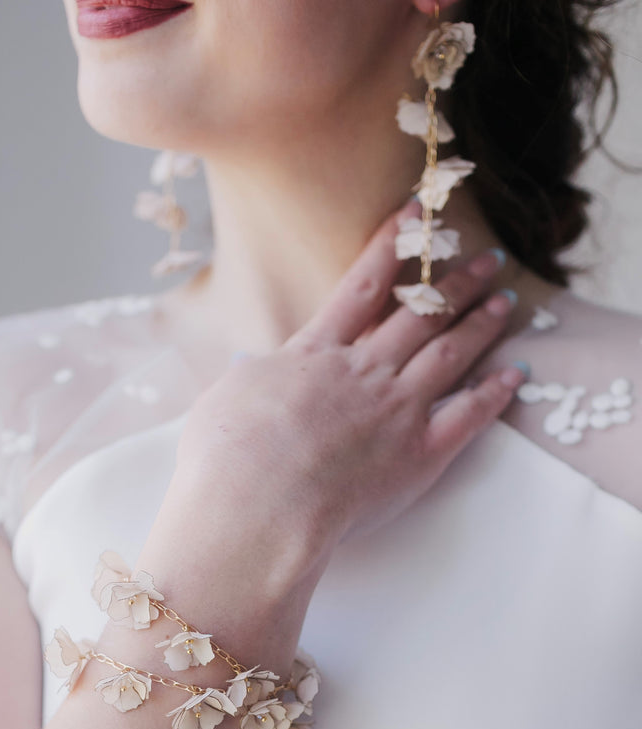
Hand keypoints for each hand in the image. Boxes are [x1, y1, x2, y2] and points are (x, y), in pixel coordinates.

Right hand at [171, 199, 525, 587]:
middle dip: (455, 283)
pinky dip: (493, 393)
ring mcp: (395, 411)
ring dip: (479, 324)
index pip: (359, 288)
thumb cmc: (226, 456)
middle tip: (486, 259)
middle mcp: (363, 373)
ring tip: (505, 301)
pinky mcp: (417, 456)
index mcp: (314, 354)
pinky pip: (466, 416)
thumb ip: (249, 376)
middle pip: (418, 315)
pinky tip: (515, 373)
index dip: (390, 247)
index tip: (414, 215)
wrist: (258, 502)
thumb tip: (252, 365)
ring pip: (447, 354)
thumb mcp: (223, 399)